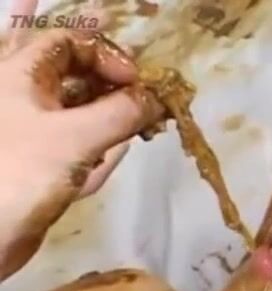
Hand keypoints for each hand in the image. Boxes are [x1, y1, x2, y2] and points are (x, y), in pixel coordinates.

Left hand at [0, 11, 160, 280]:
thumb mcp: (77, 137)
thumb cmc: (21, 174)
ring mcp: (35, 135)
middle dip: (114, 88)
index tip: (137, 83)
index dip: (106, 56)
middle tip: (147, 103)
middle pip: (78, 79)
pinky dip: (99, 154)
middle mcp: (26, 100)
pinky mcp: (44, 166)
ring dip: (113, 123)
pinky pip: (80, 150)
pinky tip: (109, 162)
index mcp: (20, 77)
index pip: (68, 44)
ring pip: (83, 116)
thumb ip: (122, 114)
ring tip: (142, 129)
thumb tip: (158, 99)